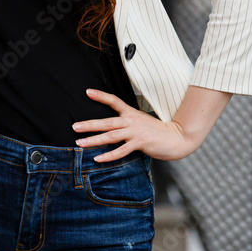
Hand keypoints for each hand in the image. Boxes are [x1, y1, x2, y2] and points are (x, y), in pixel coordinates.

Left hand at [72, 88, 201, 161]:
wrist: (177, 137)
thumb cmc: (157, 131)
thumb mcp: (141, 121)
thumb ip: (127, 122)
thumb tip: (113, 125)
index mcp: (131, 113)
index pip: (114, 100)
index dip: (101, 96)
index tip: (87, 92)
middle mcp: (131, 121)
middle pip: (106, 121)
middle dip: (89, 124)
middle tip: (74, 126)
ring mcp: (135, 132)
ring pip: (110, 136)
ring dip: (94, 140)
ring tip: (80, 143)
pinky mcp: (140, 143)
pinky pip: (121, 150)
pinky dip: (108, 155)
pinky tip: (97, 158)